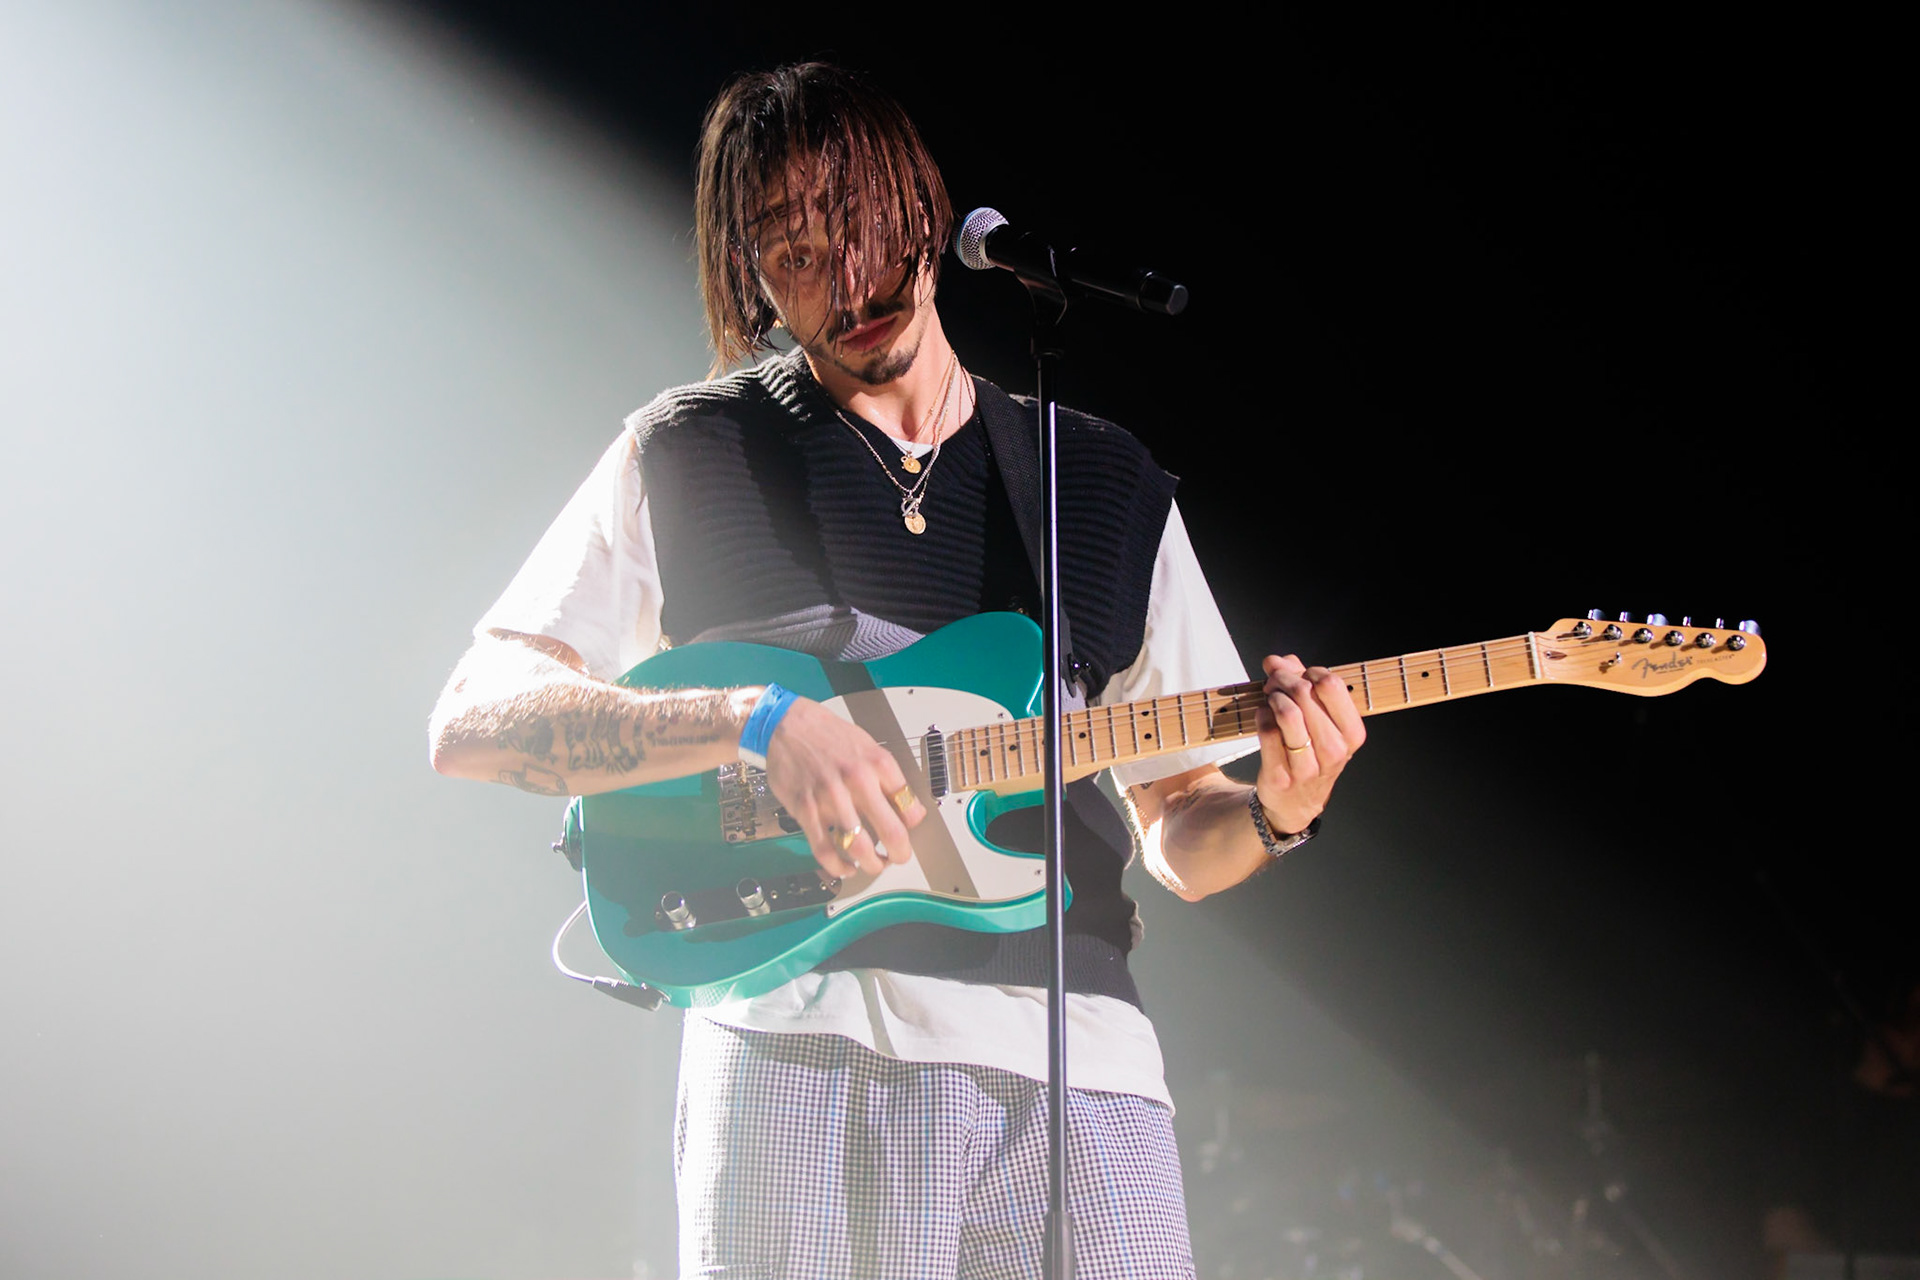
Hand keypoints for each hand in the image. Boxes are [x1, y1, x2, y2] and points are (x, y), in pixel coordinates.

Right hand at [763, 696, 927, 878]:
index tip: (908, 831)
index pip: (909, 805)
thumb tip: (911, 810)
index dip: (912, 826)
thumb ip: (889, 778)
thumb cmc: (827, 735)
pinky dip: (837, 866)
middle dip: (900, 854)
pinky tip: (845, 867)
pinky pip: (824, 849)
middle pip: (891, 831)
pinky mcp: (805, 809)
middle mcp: (857, 780)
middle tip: (898, 858)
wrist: (785, 725)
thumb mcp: (868, 746)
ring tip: (873, 865)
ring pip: (858, 847)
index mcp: (877, 763)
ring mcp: (830, 797)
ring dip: (871, 864)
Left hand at [1254, 654, 1365, 835]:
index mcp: (1352, 734)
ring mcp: (1308, 766)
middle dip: (1282, 679)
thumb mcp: (1320, 720)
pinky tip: (1263, 715)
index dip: (1307, 671)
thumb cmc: (1311, 752)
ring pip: (1287, 712)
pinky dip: (1261, 716)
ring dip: (1272, 696)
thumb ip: (1302, 682)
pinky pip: (1268, 731)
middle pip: (1304, 693)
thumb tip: (1279, 660)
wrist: (1296, 801)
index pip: (1331, 684)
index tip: (1297, 673)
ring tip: (1270, 697)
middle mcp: (1334, 750)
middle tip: (1273, 680)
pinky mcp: (1281, 775)